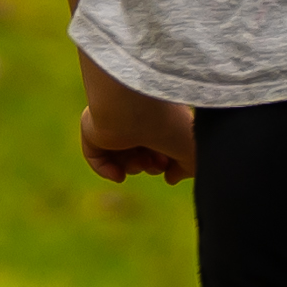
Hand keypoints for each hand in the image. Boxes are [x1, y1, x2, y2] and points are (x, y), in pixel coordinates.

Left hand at [78, 66, 195, 184]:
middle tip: (155, 162)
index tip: (169, 166)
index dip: (168, 162)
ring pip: (121, 157)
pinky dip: (107, 170)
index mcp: (160, 116)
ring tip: (139, 161)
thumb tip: (171, 178)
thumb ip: (189, 168)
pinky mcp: (94, 131)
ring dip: (133, 167)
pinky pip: (97, 157)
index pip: (163, 145)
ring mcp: (114, 123)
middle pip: (143, 153)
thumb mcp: (192, 151)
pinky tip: (119, 175)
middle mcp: (137, 118)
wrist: (135, 108)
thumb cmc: (169, 123)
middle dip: (151, 166)